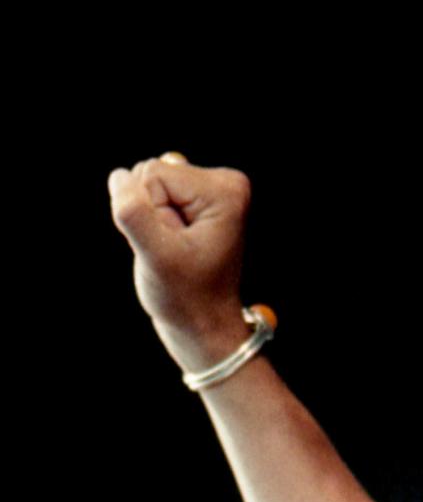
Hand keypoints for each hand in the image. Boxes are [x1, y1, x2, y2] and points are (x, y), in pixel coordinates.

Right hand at [107, 154, 252, 370]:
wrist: (203, 326)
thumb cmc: (185, 298)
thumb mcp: (157, 258)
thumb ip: (135, 215)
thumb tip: (119, 176)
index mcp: (224, 190)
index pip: (152, 174)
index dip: (149, 213)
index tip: (171, 246)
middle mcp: (224, 183)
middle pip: (150, 174)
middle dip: (150, 215)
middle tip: (171, 251)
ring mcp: (212, 191)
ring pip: (146, 186)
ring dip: (149, 221)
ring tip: (172, 251)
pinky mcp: (197, 201)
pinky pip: (150, 196)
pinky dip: (151, 223)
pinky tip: (171, 246)